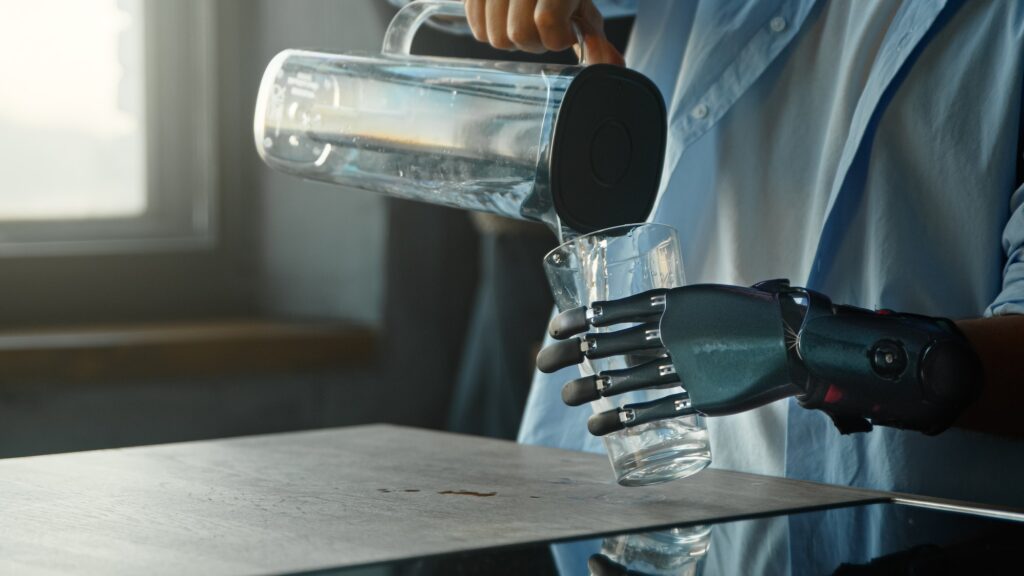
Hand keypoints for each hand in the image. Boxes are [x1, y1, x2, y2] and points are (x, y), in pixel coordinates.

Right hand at [463, 0, 624, 64]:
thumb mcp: (582, 7)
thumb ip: (594, 37)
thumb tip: (611, 66)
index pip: (547, 21)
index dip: (556, 37)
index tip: (564, 31)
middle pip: (517, 34)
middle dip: (533, 41)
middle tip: (542, 28)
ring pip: (493, 36)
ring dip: (509, 37)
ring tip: (521, 21)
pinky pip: (475, 25)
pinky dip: (488, 28)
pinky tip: (503, 17)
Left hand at [536, 281, 982, 436]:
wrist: (793, 340)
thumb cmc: (751, 314)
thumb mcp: (707, 300)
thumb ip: (676, 310)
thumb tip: (648, 315)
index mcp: (672, 304)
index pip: (612, 311)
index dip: (580, 320)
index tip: (554, 327)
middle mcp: (670, 333)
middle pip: (607, 345)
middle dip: (570, 354)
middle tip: (542, 362)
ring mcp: (683, 366)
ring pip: (623, 379)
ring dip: (589, 390)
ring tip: (566, 398)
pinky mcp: (698, 396)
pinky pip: (652, 409)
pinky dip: (621, 418)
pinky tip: (599, 425)